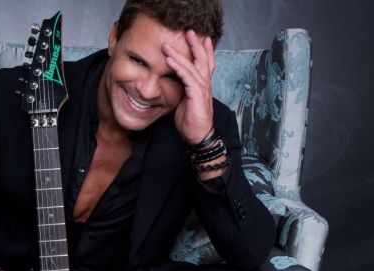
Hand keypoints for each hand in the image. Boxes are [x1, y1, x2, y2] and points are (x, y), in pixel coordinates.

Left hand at [162, 29, 216, 144]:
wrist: (198, 136)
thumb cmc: (191, 121)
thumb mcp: (185, 101)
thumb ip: (183, 90)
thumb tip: (174, 83)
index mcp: (203, 86)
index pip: (206, 64)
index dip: (205, 51)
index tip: (202, 38)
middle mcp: (205, 84)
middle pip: (202, 59)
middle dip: (196, 45)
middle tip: (189, 31)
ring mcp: (202, 89)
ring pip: (192, 66)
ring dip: (179, 54)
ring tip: (168, 45)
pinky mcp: (196, 95)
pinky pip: (187, 77)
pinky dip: (178, 67)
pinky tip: (170, 60)